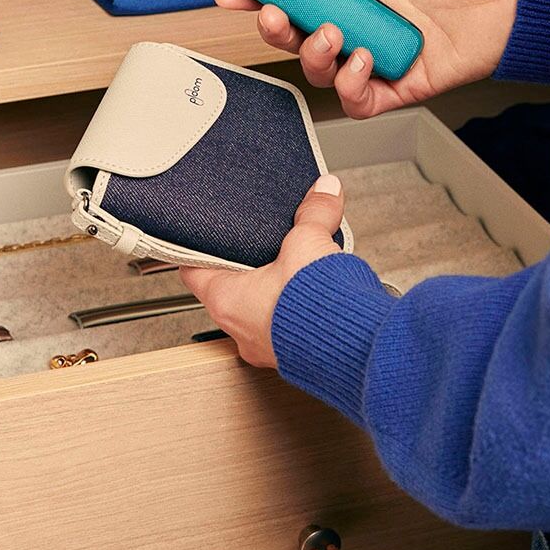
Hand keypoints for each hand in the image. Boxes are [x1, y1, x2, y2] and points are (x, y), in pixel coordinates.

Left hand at [180, 174, 345, 367]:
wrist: (355, 350)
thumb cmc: (316, 308)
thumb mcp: (309, 243)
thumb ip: (314, 212)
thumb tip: (323, 191)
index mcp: (228, 301)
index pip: (194, 271)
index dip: (199, 252)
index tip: (205, 240)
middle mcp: (242, 331)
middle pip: (229, 293)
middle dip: (247, 271)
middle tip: (259, 251)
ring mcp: (269, 348)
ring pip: (260, 315)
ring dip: (276, 295)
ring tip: (294, 273)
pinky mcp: (296, 358)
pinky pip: (288, 332)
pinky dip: (299, 313)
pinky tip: (317, 299)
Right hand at [215, 0, 522, 117]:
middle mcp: (358, 16)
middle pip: (297, 33)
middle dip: (274, 27)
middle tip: (274, 15)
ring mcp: (378, 51)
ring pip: (321, 69)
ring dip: (313, 55)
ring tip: (334, 34)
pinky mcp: (403, 82)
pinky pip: (361, 99)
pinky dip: (352, 86)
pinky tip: (363, 60)